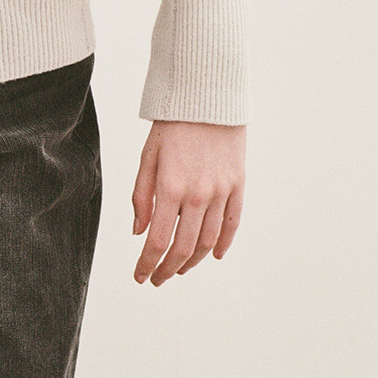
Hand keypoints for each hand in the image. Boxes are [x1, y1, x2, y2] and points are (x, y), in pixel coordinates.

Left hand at [132, 119, 245, 285]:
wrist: (207, 98)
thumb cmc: (172, 125)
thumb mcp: (147, 156)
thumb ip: (141, 196)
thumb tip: (139, 232)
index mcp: (170, 187)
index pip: (157, 241)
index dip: (148, 264)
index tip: (140, 277)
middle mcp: (198, 194)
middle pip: (183, 247)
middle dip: (168, 269)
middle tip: (157, 279)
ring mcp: (221, 191)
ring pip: (208, 241)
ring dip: (192, 261)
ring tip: (179, 269)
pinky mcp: (238, 185)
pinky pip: (232, 223)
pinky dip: (223, 244)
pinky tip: (212, 256)